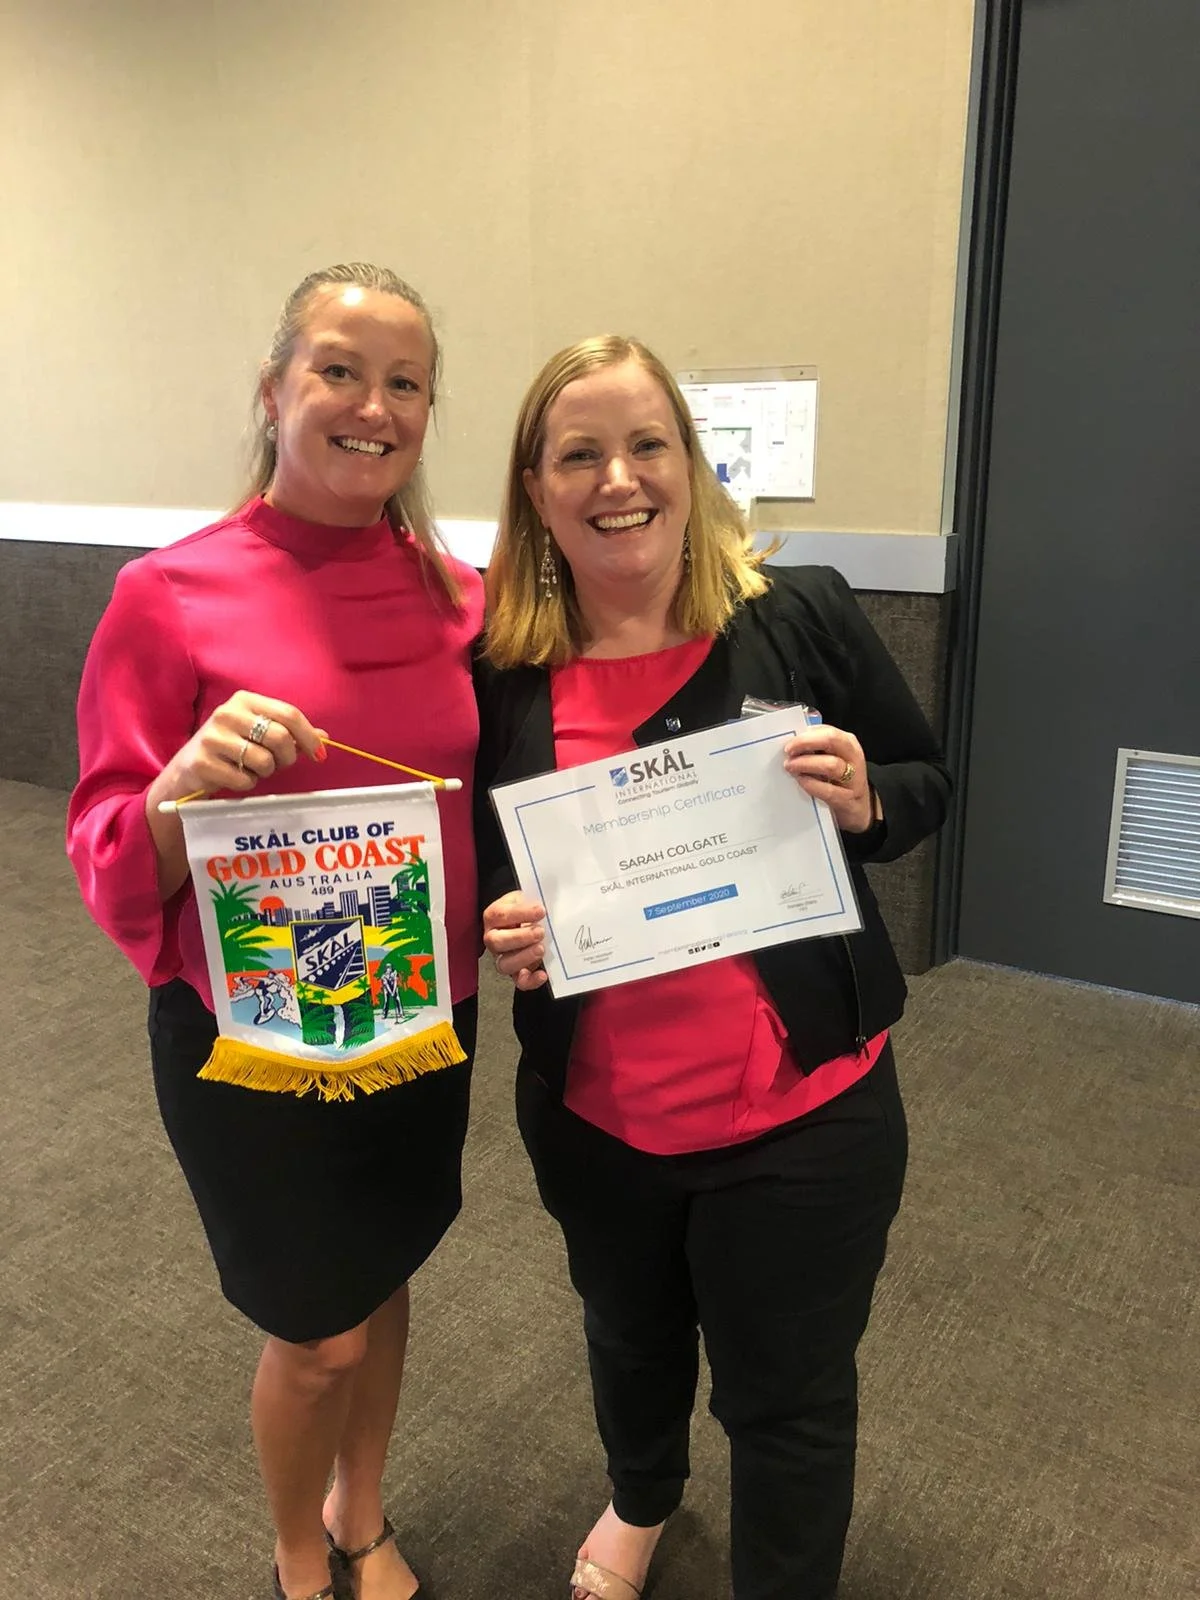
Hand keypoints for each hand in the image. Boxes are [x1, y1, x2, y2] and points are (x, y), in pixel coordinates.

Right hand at [154, 690, 328, 802]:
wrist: (188, 770)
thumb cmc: (231, 749)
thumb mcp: (258, 734)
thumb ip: (290, 733)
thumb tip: (325, 737)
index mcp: (245, 700)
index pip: (289, 714)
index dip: (309, 736)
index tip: (320, 755)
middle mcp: (227, 713)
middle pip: (280, 737)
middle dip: (287, 758)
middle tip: (280, 765)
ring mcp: (213, 737)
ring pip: (264, 761)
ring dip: (265, 772)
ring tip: (251, 769)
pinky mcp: (203, 762)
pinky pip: (245, 780)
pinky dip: (247, 783)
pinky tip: (234, 777)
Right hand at [483, 892, 548, 990]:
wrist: (529, 919)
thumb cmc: (526, 908)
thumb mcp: (525, 898)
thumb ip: (531, 900)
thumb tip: (543, 906)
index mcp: (494, 917)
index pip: (501, 915)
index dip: (521, 913)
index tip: (541, 910)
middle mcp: (493, 938)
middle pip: (497, 942)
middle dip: (520, 938)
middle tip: (540, 932)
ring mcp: (503, 957)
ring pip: (504, 964)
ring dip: (523, 958)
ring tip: (541, 949)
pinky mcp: (516, 972)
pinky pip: (518, 981)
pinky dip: (530, 981)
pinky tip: (542, 974)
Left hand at [783, 723, 875, 832]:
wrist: (858, 808)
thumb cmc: (839, 780)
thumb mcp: (832, 759)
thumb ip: (817, 749)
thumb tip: (793, 743)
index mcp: (849, 744)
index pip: (828, 731)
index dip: (806, 735)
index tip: (789, 742)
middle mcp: (854, 758)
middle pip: (832, 740)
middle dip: (806, 743)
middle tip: (788, 751)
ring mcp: (854, 779)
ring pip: (831, 765)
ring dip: (806, 764)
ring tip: (790, 767)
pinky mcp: (848, 800)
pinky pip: (828, 790)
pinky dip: (811, 784)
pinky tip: (800, 781)